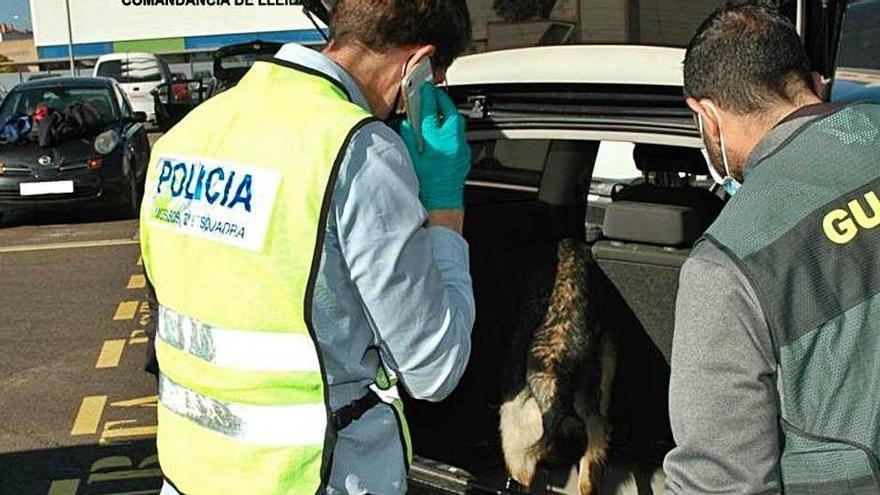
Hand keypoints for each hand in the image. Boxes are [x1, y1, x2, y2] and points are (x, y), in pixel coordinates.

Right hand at [400, 83, 470, 211]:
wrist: (442, 201)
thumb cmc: (426, 184)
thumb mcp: (411, 158)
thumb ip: (408, 137)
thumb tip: (407, 123)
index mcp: (435, 139)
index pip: (431, 110)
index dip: (427, 96)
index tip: (424, 88)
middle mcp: (451, 140)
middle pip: (449, 111)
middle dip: (442, 99)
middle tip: (435, 93)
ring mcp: (460, 147)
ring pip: (458, 122)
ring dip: (448, 113)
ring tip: (440, 109)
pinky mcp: (464, 154)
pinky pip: (460, 135)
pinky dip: (452, 128)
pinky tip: (445, 130)